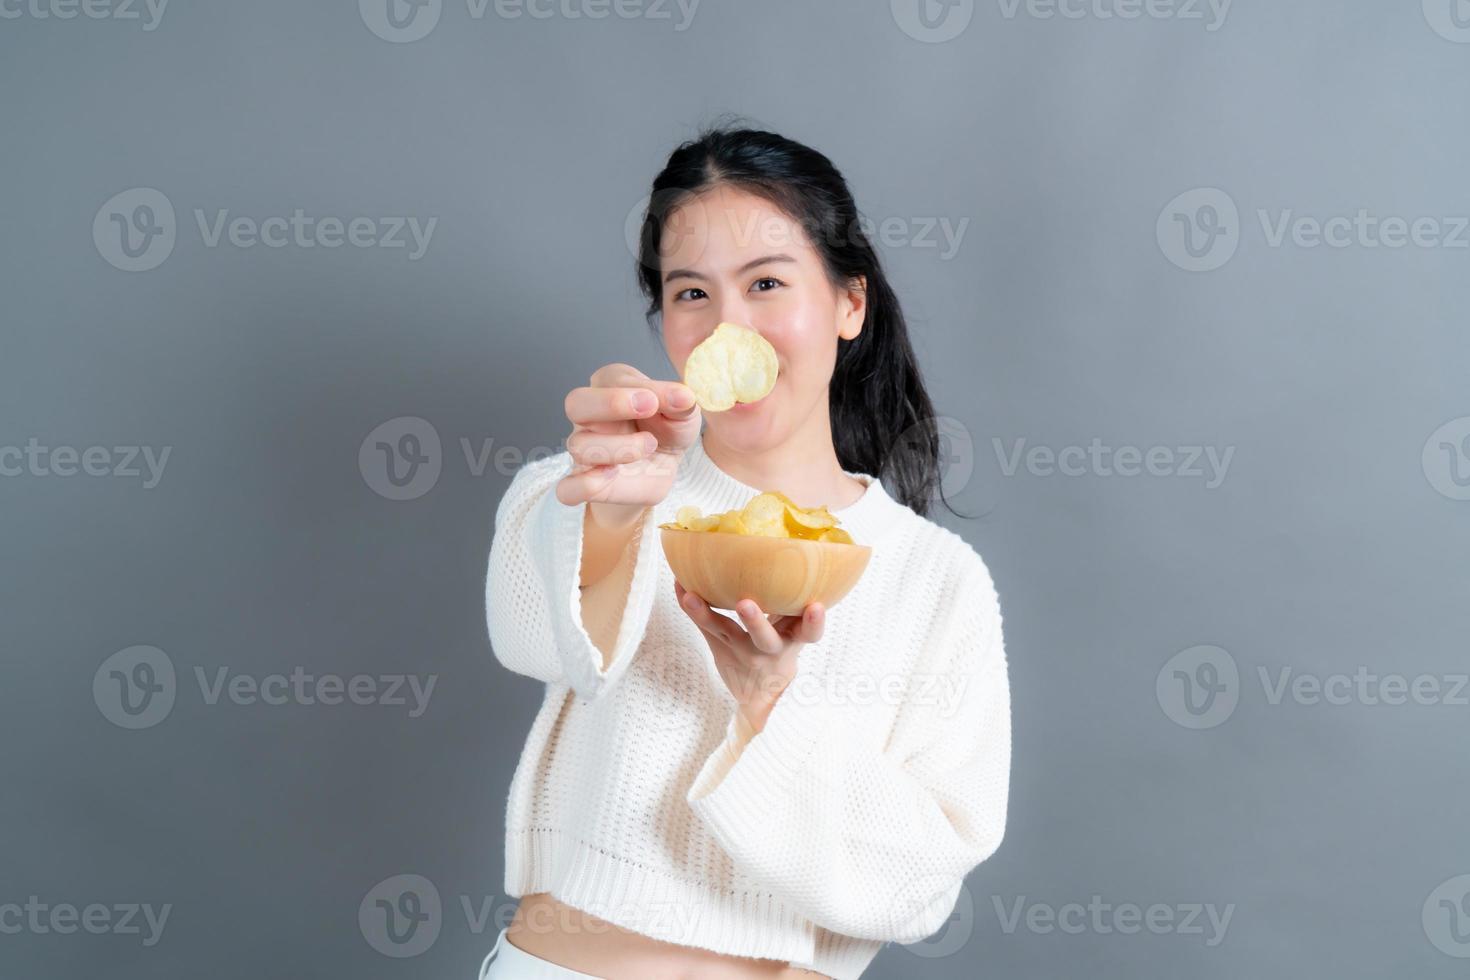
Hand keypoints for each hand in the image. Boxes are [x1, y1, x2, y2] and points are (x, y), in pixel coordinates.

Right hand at [556, 363, 701, 522]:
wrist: (663, 467)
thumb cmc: (667, 429)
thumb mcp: (682, 412)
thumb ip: (681, 402)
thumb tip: (684, 396)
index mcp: (611, 388)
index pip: (611, 379)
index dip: (636, 387)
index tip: (659, 399)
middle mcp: (591, 417)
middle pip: (576, 402)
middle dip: (609, 403)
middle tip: (648, 406)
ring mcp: (585, 450)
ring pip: (579, 446)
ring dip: (618, 447)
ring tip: (650, 446)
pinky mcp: (586, 483)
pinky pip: (568, 488)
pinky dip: (584, 486)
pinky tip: (611, 478)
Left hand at [674, 581, 824, 731]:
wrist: (761, 696)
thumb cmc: (780, 651)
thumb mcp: (795, 635)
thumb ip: (796, 610)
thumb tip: (802, 563)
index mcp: (793, 643)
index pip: (810, 635)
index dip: (814, 623)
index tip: (817, 607)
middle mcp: (767, 650)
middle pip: (763, 639)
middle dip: (755, 621)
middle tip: (745, 604)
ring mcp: (740, 652)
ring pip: (722, 632)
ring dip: (705, 613)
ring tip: (690, 595)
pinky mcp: (719, 650)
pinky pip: (702, 627)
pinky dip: (690, 605)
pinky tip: (679, 585)